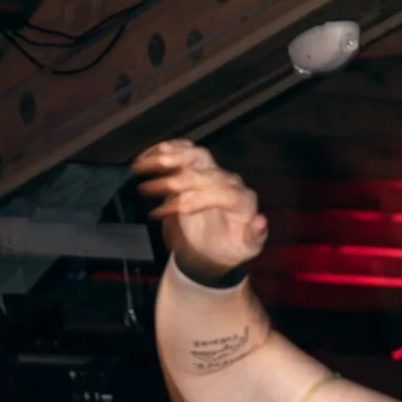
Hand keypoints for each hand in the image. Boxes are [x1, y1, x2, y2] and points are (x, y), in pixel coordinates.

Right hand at [134, 139, 267, 277]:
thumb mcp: (244, 250)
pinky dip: (163, 151)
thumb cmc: (228, 249)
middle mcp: (229, 182)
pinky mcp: (198, 168)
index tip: (176, 209)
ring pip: (192, 154)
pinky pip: (182, 150)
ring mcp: (213, 172)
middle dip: (172, 180)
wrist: (214, 249)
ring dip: (165, 158)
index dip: (197, 198)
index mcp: (243, 201)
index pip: (222, 192)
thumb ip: (255, 237)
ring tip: (140, 167)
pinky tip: (145, 156)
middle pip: (202, 172)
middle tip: (147, 189)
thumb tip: (261, 221)